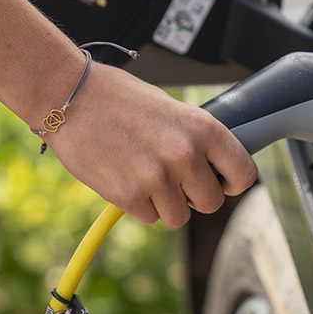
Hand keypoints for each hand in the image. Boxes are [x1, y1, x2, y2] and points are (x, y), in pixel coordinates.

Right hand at [43, 62, 257, 226]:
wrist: (69, 96)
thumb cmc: (117, 97)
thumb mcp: (170, 107)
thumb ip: (195, 137)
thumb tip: (214, 165)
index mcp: (202, 128)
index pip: (244, 174)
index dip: (231, 182)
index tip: (218, 181)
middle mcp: (185, 154)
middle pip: (211, 204)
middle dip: (194, 196)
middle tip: (173, 179)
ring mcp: (157, 178)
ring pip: (178, 216)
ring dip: (164, 203)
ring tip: (144, 175)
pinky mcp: (128, 195)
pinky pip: (148, 217)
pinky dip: (138, 205)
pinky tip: (124, 177)